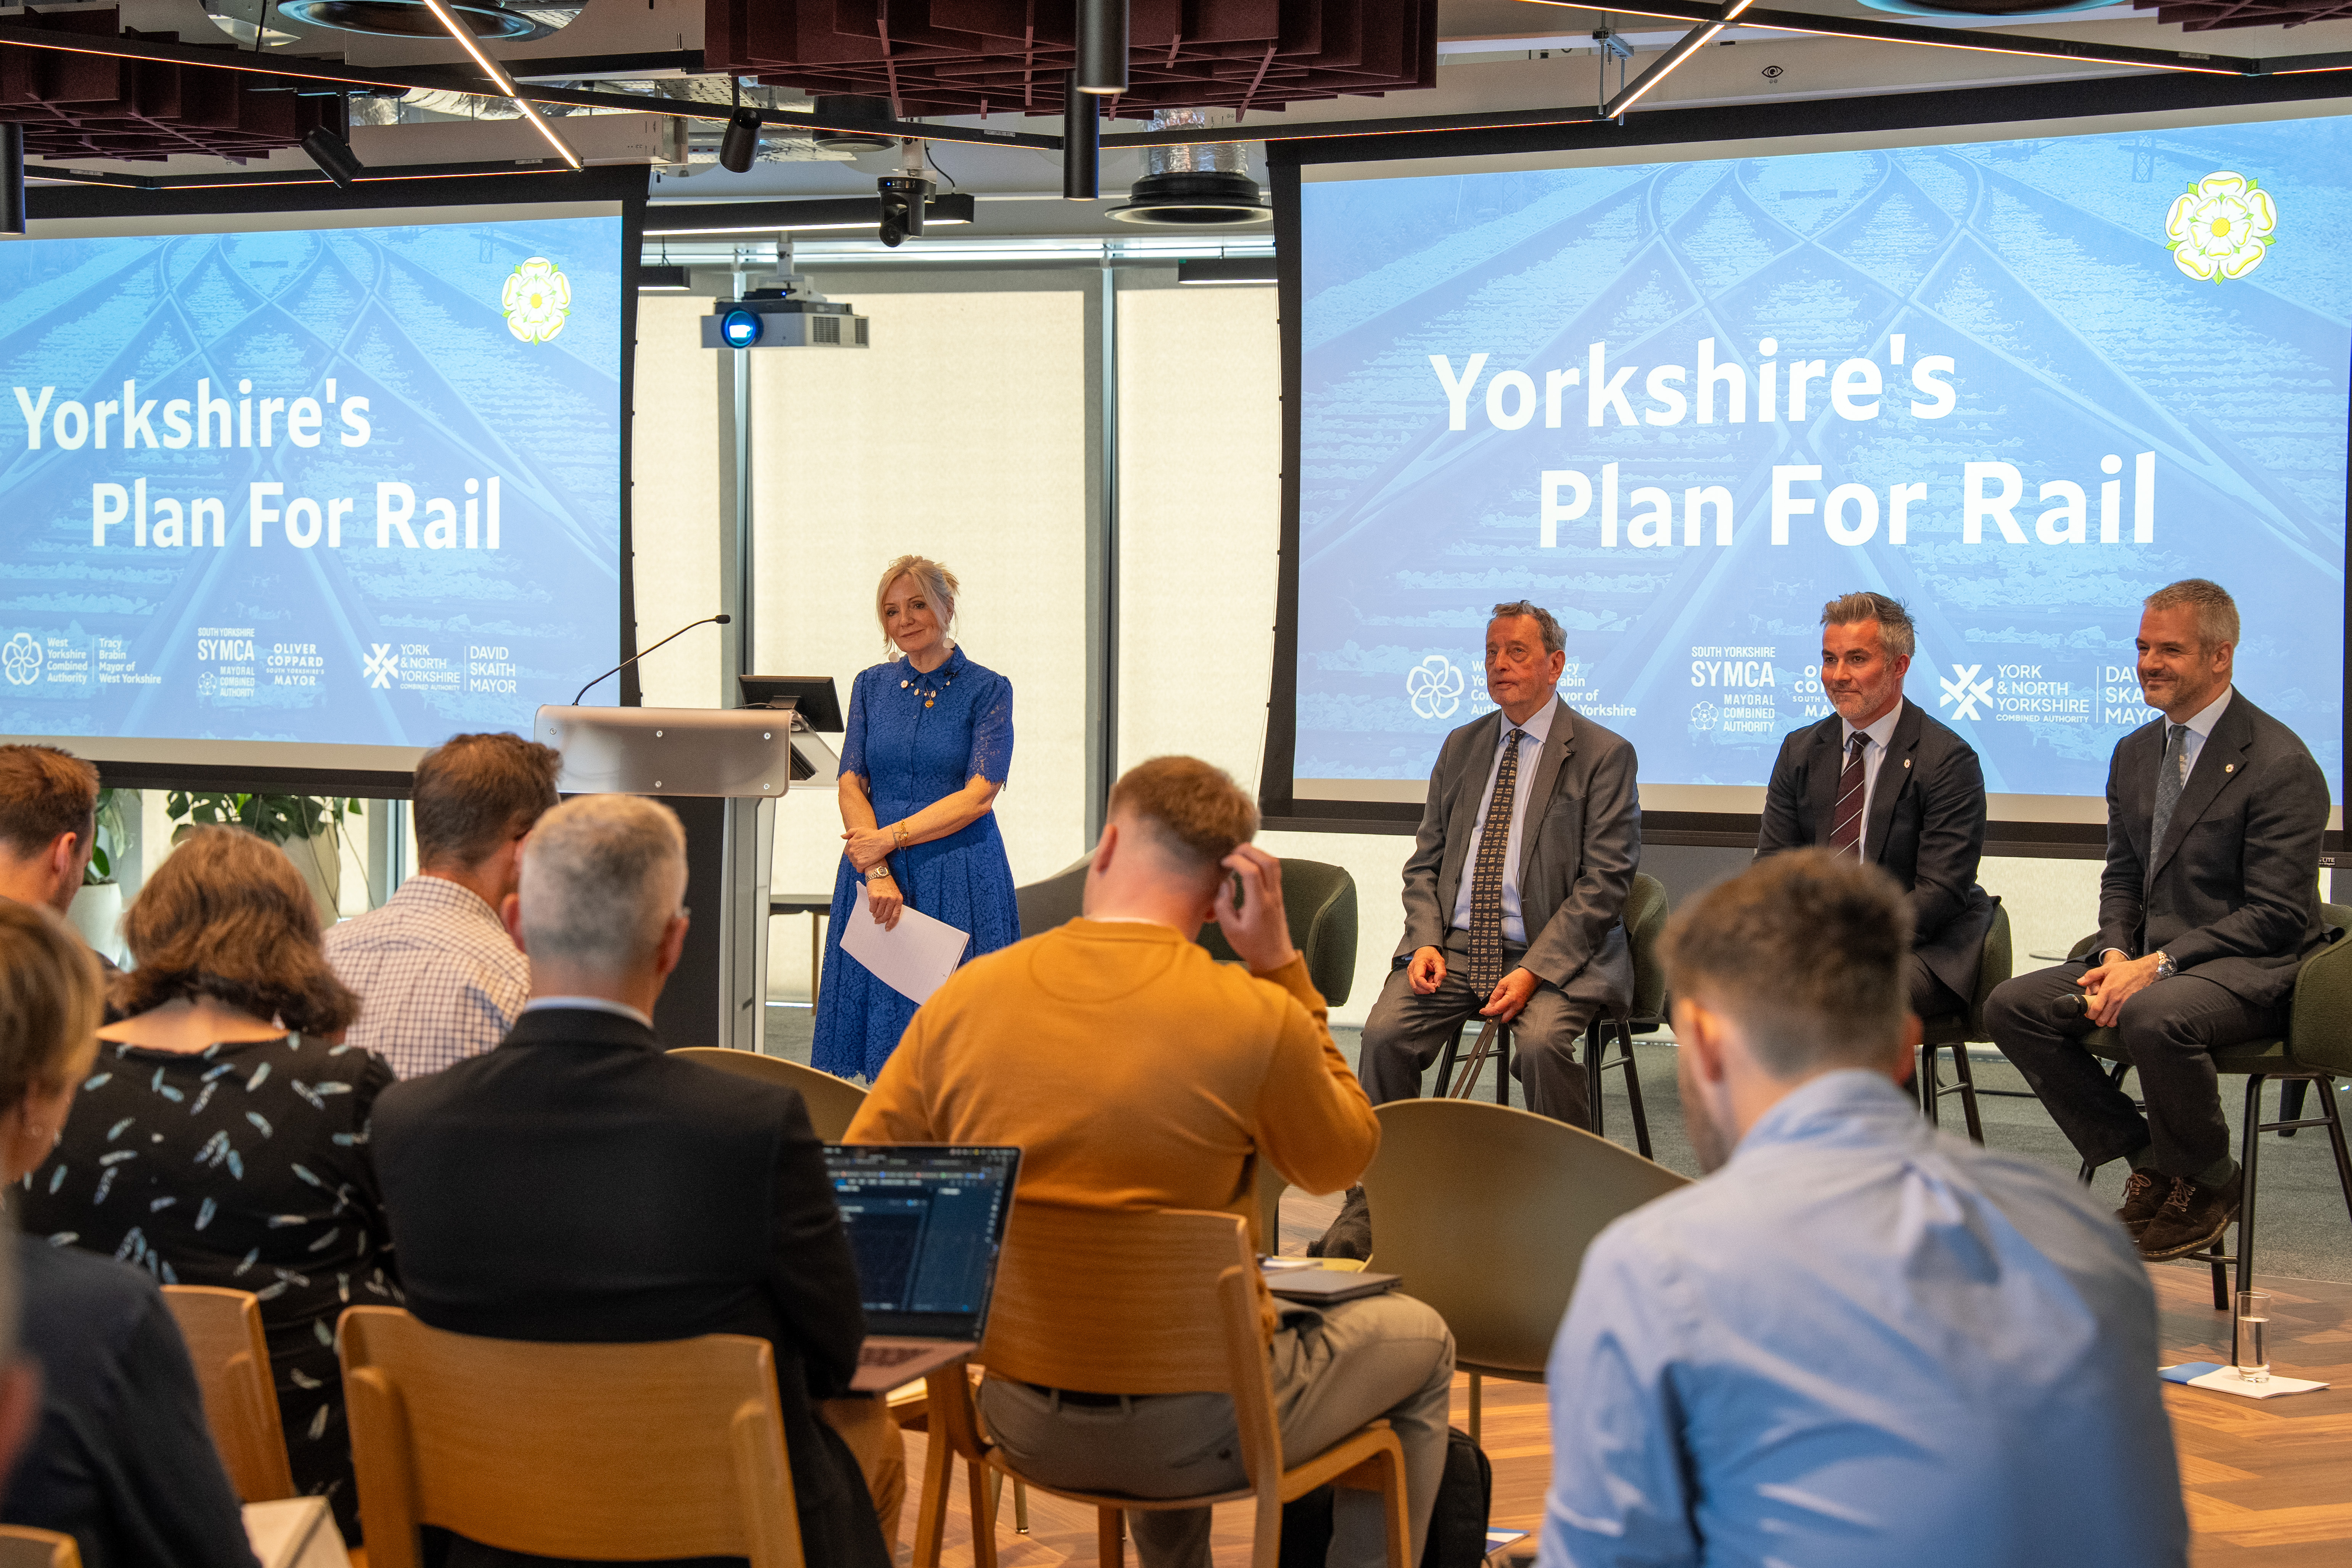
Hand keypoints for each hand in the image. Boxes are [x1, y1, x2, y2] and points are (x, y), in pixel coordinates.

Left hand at [841, 827, 894, 870]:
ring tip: (867, 860)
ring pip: (854, 864)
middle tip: (865, 855)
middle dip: (856, 857)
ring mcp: (856, 857)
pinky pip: (859, 869)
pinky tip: (867, 865)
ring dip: (859, 863)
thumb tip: (842, 836)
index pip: (847, 851)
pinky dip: (862, 868)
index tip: (860, 851)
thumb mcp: (860, 829)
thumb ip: (850, 833)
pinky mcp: (862, 864)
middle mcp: (851, 850)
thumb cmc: (873, 834)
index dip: (854, 852)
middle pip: (851, 858)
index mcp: (850, 843)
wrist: (883, 840)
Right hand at [865, 874, 903, 931]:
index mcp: (898, 899)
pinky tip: (872, 905)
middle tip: (877, 921)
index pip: (896, 915)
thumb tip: (888, 918)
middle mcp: (891, 899)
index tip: (887, 928)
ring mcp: (883, 898)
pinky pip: (872, 909)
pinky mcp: (874, 897)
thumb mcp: (894, 893)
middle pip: (886, 916)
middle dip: (881, 920)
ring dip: (875, 914)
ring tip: (874, 912)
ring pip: (878, 913)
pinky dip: (871, 909)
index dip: (891, 924)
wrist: (878, 873)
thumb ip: (893, 904)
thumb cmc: (886, 884)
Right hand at [1215, 844, 1297, 972]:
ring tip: (1240, 855)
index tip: (1223, 863)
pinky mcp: (1278, 895)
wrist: (1274, 957)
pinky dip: (1262, 861)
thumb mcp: (1229, 930)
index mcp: (1259, 905)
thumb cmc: (1251, 946)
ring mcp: (1277, 894)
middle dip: (1248, 850)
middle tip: (1232, 853)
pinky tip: (1249, 865)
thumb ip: (1223, 904)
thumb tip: (1225, 883)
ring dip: (1257, 853)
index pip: (1252, 872)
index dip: (1236, 861)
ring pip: (1274, 863)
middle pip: (1267, 861)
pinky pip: (1274, 870)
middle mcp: (1271, 896)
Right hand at [1408, 946, 1446, 994]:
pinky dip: (1423, 987)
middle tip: (1435, 984)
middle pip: (1415, 986)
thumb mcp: (1439, 961)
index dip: (1426, 986)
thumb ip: (1440, 972)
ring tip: (1432, 981)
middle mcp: (1411, 970)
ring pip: (1415, 988)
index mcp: (1417, 964)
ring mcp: (1410, 974)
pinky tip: (1428, 981)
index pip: (1418, 979)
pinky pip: (1416, 986)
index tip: (1434, 989)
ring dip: (1425, 988)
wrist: (1424, 950)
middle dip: (1426, 989)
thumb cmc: (1431, 955)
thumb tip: (1438, 984)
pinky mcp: (1411, 977)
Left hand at [1479, 967, 1539, 1023]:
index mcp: (1511, 999)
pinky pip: (1511, 1013)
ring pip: (1507, 1017)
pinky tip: (1503, 1004)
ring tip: (1497, 1004)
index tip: (1482, 1011)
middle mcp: (1516, 1006)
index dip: (1488, 1012)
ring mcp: (1520, 1008)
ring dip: (1500, 1014)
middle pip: (1503, 1019)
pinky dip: (1505, 1012)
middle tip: (1489, 1009)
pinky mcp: (1521, 1007)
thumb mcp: (1502, 984)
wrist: (1531, 976)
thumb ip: (1495, 996)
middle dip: (1495, 1016)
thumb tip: (1489, 1006)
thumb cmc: (1518, 977)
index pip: (1497, 1010)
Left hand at [2080, 952, 2159, 1027]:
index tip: (2088, 1014)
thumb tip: (2080, 982)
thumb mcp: (2106, 968)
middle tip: (2095, 1017)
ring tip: (2104, 1017)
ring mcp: (2125, 1004)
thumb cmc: (2125, 969)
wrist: (2144, 971)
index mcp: (2107, 990)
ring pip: (2112, 1021)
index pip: (2096, 1008)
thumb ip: (2091, 975)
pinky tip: (2114, 1016)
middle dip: (2097, 1020)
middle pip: (2103, 1018)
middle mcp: (2116, 999)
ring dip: (2106, 1021)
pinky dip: (2116, 1020)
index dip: (2090, 1014)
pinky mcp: (2132, 1006)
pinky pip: (2122, 1018)